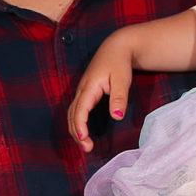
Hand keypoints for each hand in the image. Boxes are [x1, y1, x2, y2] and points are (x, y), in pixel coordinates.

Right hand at [67, 36, 136, 151]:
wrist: (116, 47)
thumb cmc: (119, 63)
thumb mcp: (122, 79)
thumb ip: (119, 98)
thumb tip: (117, 117)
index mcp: (89, 87)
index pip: (80, 110)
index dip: (80, 126)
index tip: (84, 139)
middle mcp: (81, 91)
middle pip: (72, 115)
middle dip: (76, 133)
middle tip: (87, 148)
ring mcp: (82, 92)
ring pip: (72, 114)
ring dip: (75, 130)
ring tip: (85, 145)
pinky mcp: (85, 93)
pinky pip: (76, 111)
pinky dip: (77, 123)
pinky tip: (84, 132)